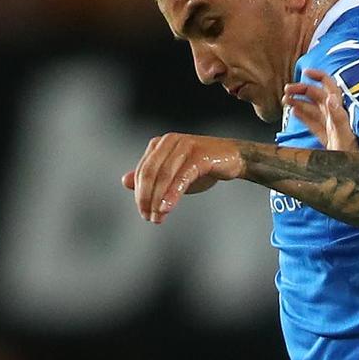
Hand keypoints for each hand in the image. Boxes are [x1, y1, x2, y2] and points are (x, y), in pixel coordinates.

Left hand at [122, 134, 247, 221]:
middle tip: (148, 217)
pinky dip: (172, 194)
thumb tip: (125, 182)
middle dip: (146, 198)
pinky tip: (167, 208)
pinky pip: (181, 177)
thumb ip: (151, 177)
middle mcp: (169, 142)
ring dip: (158, 200)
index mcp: (159, 144)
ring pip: (163, 176)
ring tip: (157, 217)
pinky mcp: (199, 156)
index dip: (140, 194)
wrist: (233, 158)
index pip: (142, 171)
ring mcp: (184, 147)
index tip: (143, 213)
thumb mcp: (173, 174)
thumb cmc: (202, 166)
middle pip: (149, 173)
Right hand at [282, 69, 358, 150]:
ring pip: (313, 110)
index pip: (329, 86)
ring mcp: (331, 128)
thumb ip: (338, 116)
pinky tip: (294, 113)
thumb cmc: (352, 157)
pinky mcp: (327, 140)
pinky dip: (303, 117)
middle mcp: (335, 116)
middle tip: (286, 91)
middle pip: (317, 96)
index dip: (318, 76)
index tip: (304, 72)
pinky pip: (314, 125)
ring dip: (299, 103)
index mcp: (339, 111)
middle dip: (301, 90)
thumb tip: (329, 98)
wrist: (357, 176)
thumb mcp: (344, 135)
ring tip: (285, 101)